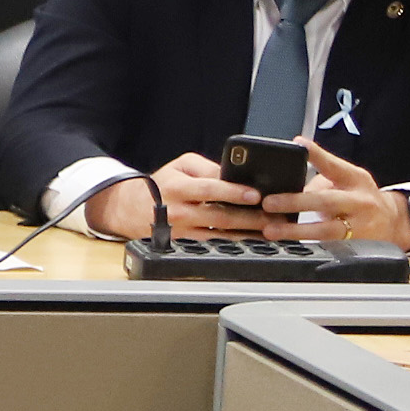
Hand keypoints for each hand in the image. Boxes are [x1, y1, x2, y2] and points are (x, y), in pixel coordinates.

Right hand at [94, 151, 273, 242]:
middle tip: (276, 216)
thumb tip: (236, 176)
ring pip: (220, 235)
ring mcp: (182, 231)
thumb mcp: (180, 166)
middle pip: (220, 216)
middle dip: (252, 217)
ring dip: (249, 233)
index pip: (208, 189)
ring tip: (272, 229)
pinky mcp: (185, 245)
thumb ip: (208, 168)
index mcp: (176, 188)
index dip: (233, 192)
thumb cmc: (162, 184)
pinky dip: (237, 242)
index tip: (256, 194)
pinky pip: (215, 245)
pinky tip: (254, 239)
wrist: (132, 209)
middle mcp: (178, 212)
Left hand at [282, 143, 409, 245]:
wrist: (392, 222)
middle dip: (296, 202)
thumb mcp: (349, 181)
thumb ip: (322, 180)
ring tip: (271, 230)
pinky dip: (303, 243)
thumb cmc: (361, 198)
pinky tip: (284, 242)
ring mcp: (358, 226)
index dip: (318, 155)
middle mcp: (359, 202)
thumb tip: (285, 183)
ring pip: (326, 230)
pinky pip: (325, 245)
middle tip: (270, 202)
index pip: (335, 165)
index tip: (300, 146)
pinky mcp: (353, 246)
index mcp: (355, 180)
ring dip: (295, 230)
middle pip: (327, 201)